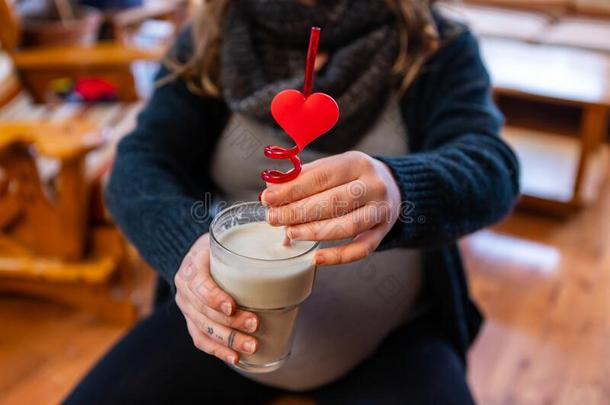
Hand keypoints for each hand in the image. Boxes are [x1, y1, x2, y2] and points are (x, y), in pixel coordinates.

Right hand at [174, 233, 258, 364]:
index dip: (213, 297)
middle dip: (230, 322)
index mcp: (193, 265)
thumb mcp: (229, 238)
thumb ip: (248, 242)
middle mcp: (184, 288)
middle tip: (255, 324)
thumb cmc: (222, 247)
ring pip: (203, 328)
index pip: (198, 284)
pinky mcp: (192, 320)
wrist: (201, 255)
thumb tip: (285, 240)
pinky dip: (218, 350)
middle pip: (203, 311)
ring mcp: (186, 306)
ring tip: (252, 345)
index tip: (232, 306)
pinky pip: (200, 339)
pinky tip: (236, 357)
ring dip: (228, 340)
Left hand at [261, 151, 401, 265]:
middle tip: (274, 218)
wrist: (392, 186)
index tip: (268, 198)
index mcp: (357, 163)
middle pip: (332, 202)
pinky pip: (361, 249)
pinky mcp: (382, 233)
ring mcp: (380, 211)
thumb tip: (272, 190)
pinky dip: (337, 257)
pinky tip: (315, 258)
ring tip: (290, 233)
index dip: (292, 189)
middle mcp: (373, 186)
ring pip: (346, 226)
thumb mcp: (333, 167)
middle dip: (298, 212)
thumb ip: (304, 177)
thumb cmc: (352, 177)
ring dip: (314, 232)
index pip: (321, 177)